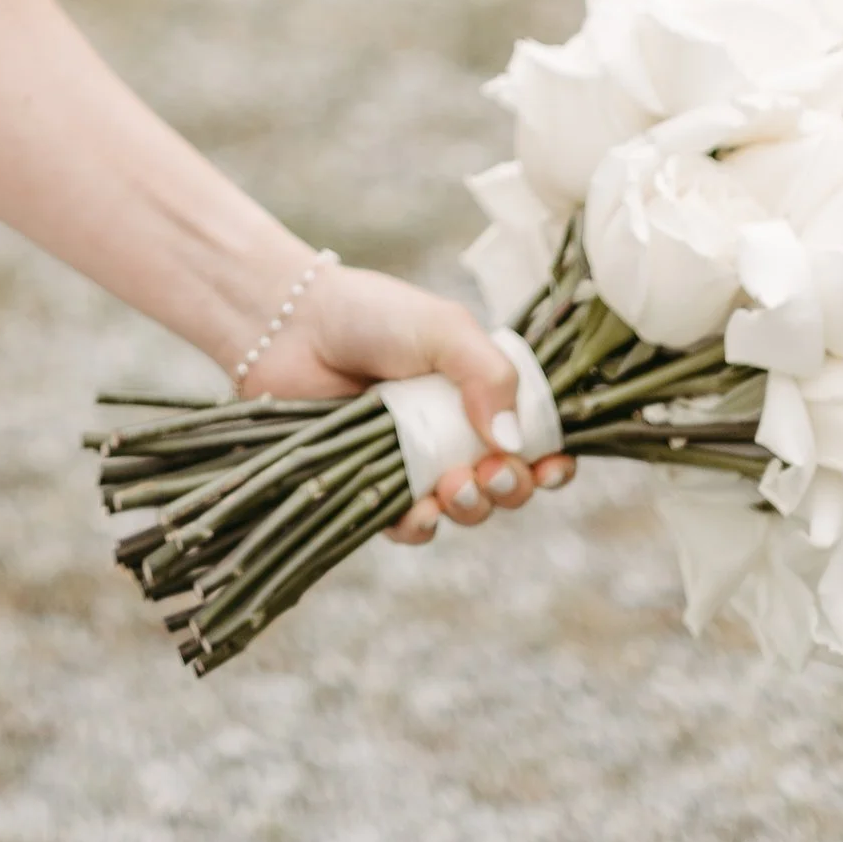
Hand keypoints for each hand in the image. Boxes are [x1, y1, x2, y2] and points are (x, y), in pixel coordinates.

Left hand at [243, 260, 575, 539]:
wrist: (291, 325)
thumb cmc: (371, 315)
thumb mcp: (443, 328)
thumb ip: (488, 374)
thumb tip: (512, 441)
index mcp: (480, 392)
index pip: (533, 438)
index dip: (551, 461)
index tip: (551, 467)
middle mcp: (453, 431)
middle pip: (507, 483)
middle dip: (510, 488)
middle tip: (491, 472)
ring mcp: (415, 462)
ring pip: (463, 510)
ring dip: (470, 509)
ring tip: (453, 487)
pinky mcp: (374, 487)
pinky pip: (410, 526)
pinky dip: (421, 526)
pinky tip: (419, 512)